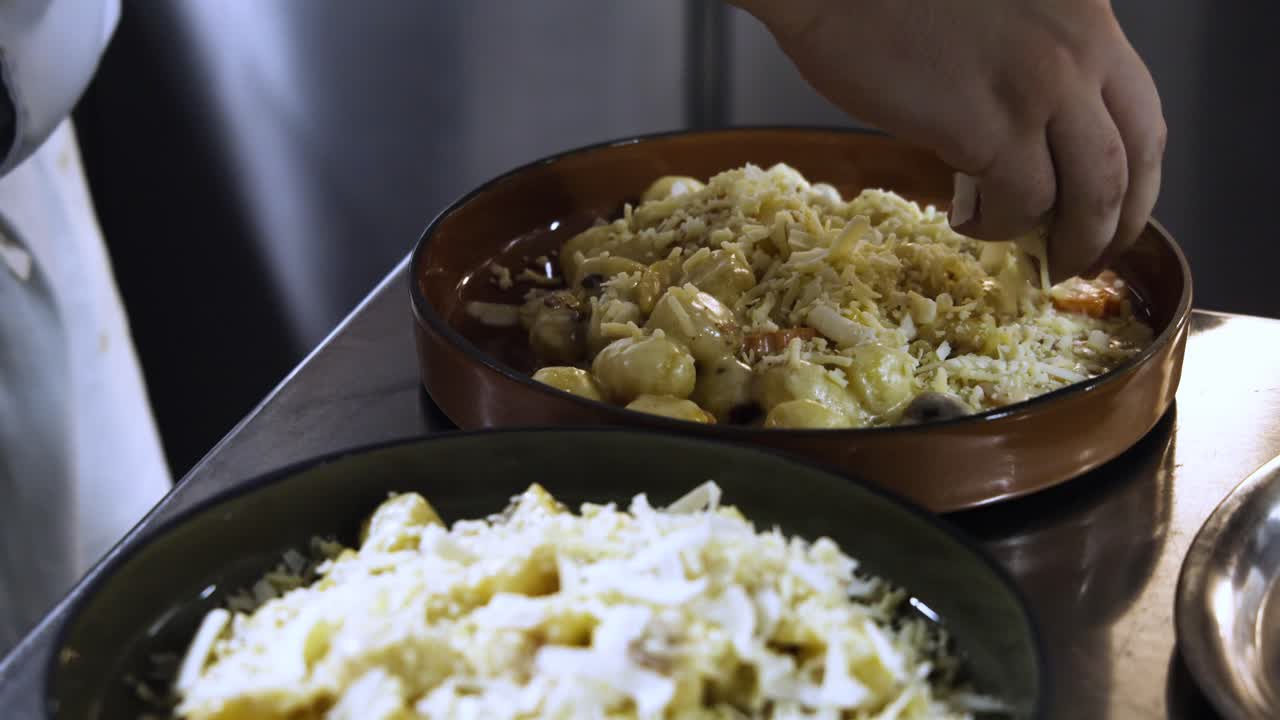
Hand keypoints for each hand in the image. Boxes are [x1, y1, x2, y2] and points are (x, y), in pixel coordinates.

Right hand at [733, 0, 1165, 282]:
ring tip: (1037, 260)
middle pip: (1132, 160)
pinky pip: (1020, 203)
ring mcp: (1037, 88)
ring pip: (1090, 194)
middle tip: (1087, 257)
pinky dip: (1000, 227)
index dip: (1136, 179)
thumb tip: (1021, 133)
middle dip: (1117, 224)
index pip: (1142, 113)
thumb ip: (1030, 58)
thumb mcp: (997, 9)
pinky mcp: (986, 125)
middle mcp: (1079, 50)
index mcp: (1086, 17)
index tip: (1114, 213)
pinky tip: (969, 221)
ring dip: (1071, 242)